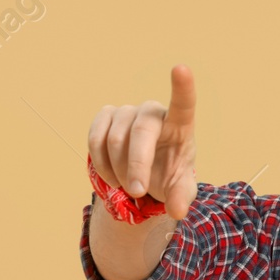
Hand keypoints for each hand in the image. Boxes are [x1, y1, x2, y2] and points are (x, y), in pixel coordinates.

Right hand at [87, 64, 198, 220]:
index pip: (183, 103)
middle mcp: (153, 112)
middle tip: (137, 192)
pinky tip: (112, 178)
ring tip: (129, 186)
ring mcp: (127, 111)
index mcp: (179, 125)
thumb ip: (181, 198)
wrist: (146, 173)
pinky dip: (101, 164)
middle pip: (141, 132)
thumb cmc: (169, 175)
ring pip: (115, 139)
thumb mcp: (179, 190)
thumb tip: (177, 210)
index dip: (182, 87)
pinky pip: (95, 139)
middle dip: (136, 165)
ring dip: (119, 171)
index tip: (181, 68)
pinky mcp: (105, 116)